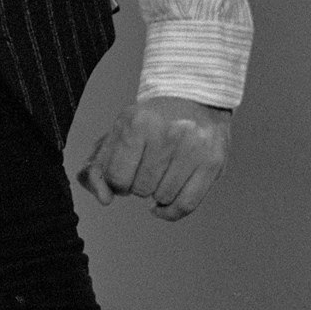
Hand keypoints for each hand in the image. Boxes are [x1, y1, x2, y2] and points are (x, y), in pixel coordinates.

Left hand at [77, 97, 230, 221]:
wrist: (191, 98)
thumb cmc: (148, 121)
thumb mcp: (117, 133)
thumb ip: (98, 167)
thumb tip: (104, 199)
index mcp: (136, 123)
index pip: (116, 176)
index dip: (116, 180)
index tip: (123, 171)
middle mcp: (166, 134)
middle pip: (140, 189)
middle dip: (137, 184)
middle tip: (145, 167)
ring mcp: (192, 149)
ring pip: (163, 197)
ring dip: (156, 193)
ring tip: (159, 173)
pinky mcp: (212, 163)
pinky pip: (186, 205)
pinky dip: (171, 211)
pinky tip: (164, 203)